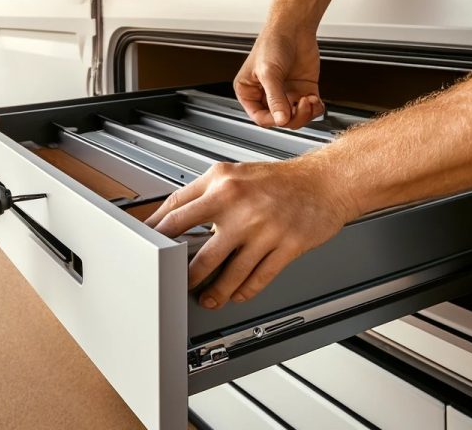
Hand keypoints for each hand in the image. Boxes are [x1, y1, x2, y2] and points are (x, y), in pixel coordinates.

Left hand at [145, 159, 355, 307]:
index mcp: (221, 183)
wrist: (324, 181)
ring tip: (206, 298)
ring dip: (213, 292)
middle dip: (183, 274)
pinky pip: (258, 278)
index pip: (176, 212)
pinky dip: (243, 292)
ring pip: (228, 273)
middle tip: (175, 284)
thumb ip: (202, 193)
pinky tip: (236, 295)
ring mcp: (264, 227)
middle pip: (199, 250)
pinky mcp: (287, 246)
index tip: (148, 247)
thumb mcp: (232, 173)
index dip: (157, 234)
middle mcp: (239, 204)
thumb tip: (172, 216)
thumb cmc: (277, 179)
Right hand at [235, 27, 324, 128]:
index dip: (273, 120)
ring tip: (309, 99)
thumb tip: (281, 119)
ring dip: (306, 113)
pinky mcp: (303, 90)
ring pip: (296, 117)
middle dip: (293, 116)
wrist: (292, 28)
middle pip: (280, 120)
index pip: (260, 118)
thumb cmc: (272, 43)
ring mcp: (286, 93)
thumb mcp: (269, 73)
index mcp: (250, 92)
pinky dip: (315, 108)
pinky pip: (310, 109)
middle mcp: (267, 95)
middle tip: (301, 105)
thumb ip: (275, 98)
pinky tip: (314, 98)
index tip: (283, 115)